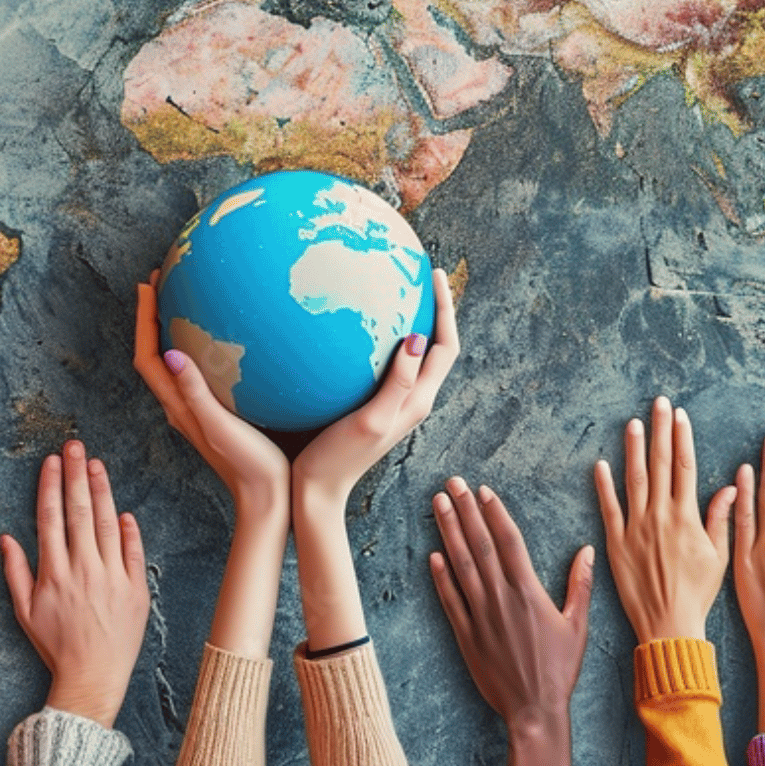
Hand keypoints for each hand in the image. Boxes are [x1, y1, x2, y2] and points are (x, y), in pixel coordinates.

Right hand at [1, 442, 150, 728]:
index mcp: (53, 573)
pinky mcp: (136, 589)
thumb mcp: (25, 612)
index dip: (51, 487)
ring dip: (102, 492)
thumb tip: (5, 538)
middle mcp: (83, 570)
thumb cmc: (56, 645)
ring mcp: (112, 577)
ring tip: (96, 464)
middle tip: (74, 446)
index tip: (51, 462)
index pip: (52, 519)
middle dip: (75, 476)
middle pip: (79, 512)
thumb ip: (15, 573)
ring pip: (106, 525)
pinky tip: (123, 510)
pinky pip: (133, 552)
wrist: (92, 676)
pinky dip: (128, 530)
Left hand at [134, 272, 287, 510]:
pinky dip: (195, 349)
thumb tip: (171, 355)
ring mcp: (197, 412)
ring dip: (171, 332)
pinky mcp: (215, 415)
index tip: (148, 285)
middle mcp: (180, 407)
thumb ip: (195, 393)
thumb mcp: (219, 426)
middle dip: (152, 318)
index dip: (143, 320)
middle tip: (162, 283)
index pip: (147, 357)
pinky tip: (219, 341)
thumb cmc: (247, 465)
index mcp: (177, 407)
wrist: (267, 499)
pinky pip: (195, 374)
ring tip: (182, 302)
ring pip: (172, 364)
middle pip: (154, 356)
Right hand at [293, 267, 458, 506]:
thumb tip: (418, 339)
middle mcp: (414, 400)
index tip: (431, 275)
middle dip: (434, 310)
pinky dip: (387, 341)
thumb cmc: (340, 458)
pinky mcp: (376, 405)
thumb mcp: (372, 419)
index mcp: (419, 401)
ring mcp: (396, 404)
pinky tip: (360, 330)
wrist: (318, 490)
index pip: (446, 346)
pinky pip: (392, 365)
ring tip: (397, 293)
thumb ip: (399, 382)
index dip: (445, 309)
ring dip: (414, 323)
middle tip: (418, 275)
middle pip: (437, 347)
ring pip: (417, 356)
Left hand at [430, 478, 593, 729]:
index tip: (482, 490)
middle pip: (479, 545)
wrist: (533, 710)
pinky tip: (433, 554)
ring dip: (448, 532)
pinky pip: (450, 600)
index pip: (508, 541)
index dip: (494, 513)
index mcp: (528, 592)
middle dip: (465, 510)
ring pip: (460, 565)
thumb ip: (580, 585)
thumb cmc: (559, 669)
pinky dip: (440, 577)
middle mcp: (500, 598)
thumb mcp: (577, 625)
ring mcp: (480, 616)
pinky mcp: (465, 635)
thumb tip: (587, 550)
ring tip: (438, 505)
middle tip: (452, 483)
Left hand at [595, 397, 731, 642]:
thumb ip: (721, 519)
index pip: (684, 468)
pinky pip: (608, 509)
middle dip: (659, 431)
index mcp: (687, 518)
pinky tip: (600, 464)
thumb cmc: (698, 595)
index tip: (680, 415)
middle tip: (658, 404)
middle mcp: (660, 517)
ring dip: (633, 449)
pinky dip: (604, 486)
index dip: (681, 438)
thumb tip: (729, 487)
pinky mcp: (615, 543)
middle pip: (659, 465)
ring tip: (633, 422)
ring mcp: (636, 528)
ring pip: (634, 480)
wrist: (669, 624)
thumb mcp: (719, 557)